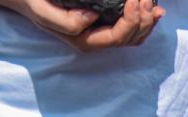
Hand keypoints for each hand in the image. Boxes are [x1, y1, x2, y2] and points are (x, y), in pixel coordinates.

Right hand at [13, 0, 162, 49]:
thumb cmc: (35, 3)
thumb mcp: (43, 13)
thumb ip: (67, 22)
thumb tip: (93, 19)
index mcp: (86, 41)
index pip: (118, 36)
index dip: (132, 20)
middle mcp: (97, 40)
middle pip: (133, 37)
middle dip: (144, 19)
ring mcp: (103, 32)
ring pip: (136, 34)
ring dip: (148, 19)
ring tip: (151, 2)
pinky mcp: (105, 22)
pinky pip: (131, 26)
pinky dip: (143, 17)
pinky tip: (152, 6)